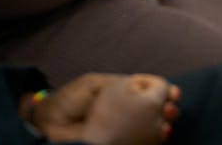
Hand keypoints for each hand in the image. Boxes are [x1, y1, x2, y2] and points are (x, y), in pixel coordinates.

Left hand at [32, 73, 179, 144]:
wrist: (47, 127)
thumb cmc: (67, 102)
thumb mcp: (95, 85)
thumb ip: (118, 83)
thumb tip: (145, 84)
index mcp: (117, 97)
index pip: (146, 95)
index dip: (162, 93)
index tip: (173, 93)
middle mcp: (123, 116)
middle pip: (152, 113)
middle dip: (166, 109)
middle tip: (172, 107)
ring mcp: (122, 134)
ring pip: (150, 130)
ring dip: (163, 125)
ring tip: (168, 119)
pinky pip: (141, 144)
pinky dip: (154, 141)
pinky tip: (161, 135)